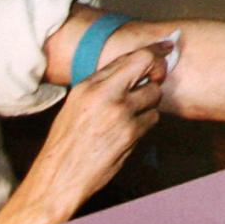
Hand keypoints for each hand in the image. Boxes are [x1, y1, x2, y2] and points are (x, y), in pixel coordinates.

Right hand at [14, 43, 165, 223]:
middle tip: (155, 80)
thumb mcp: (76, 105)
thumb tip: (131, 69)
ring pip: (154, 94)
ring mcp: (120, 113)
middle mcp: (104, 94)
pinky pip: (152, 118)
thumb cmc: (66, 144)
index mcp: (88, 85)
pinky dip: (146, 123)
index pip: (129, 57)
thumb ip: (102, 86)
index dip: (152, 51)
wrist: (58, 177)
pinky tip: (128, 133)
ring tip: (130, 117)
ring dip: (149, 103)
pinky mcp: (131, 132)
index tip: (166, 46)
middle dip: (157, 72)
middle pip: (147, 66)